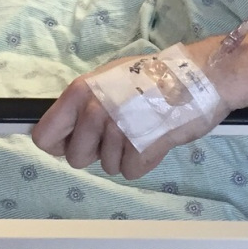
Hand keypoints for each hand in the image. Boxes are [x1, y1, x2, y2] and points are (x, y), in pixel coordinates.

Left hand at [31, 41, 231, 178]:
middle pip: (77, 158)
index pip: (45, 137)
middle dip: (97, 151)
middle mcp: (95, 110)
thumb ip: (85, 102)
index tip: (73, 142)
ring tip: (144, 129)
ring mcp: (118, 130)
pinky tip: (156, 139)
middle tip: (121, 132)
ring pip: (107, 167)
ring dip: (125, 155)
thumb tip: (67, 129)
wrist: (202, 76)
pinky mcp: (141, 148)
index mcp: (81, 91)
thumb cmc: (157, 76)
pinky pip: (131, 172)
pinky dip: (145, 161)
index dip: (60, 144)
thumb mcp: (111, 78)